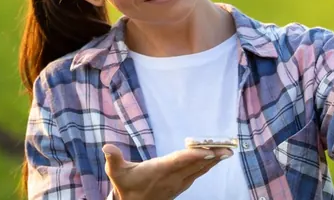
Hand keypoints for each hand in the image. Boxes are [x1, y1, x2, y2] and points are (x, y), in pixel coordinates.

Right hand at [102, 143, 232, 199]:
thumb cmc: (126, 187)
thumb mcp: (116, 173)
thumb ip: (114, 159)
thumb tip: (107, 147)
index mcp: (159, 171)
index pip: (178, 162)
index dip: (193, 156)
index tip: (208, 151)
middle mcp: (172, 178)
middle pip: (194, 165)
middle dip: (211, 157)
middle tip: (227, 148)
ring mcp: (178, 183)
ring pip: (198, 170)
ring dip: (213, 161)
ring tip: (227, 151)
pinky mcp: (181, 185)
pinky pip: (197, 174)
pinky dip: (207, 166)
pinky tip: (215, 159)